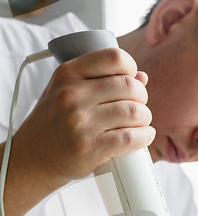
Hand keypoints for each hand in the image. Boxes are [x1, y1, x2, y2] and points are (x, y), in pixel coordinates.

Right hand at [11, 47, 155, 190]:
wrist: (34, 157)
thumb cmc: (54, 123)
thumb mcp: (66, 91)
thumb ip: (99, 80)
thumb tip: (142, 76)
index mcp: (67, 74)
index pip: (114, 58)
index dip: (131, 67)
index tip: (132, 79)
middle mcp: (72, 95)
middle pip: (129, 86)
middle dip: (141, 97)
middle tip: (138, 106)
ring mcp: (80, 123)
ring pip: (133, 112)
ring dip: (145, 118)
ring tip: (141, 122)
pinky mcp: (90, 147)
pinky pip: (130, 137)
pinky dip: (144, 136)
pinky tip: (144, 135)